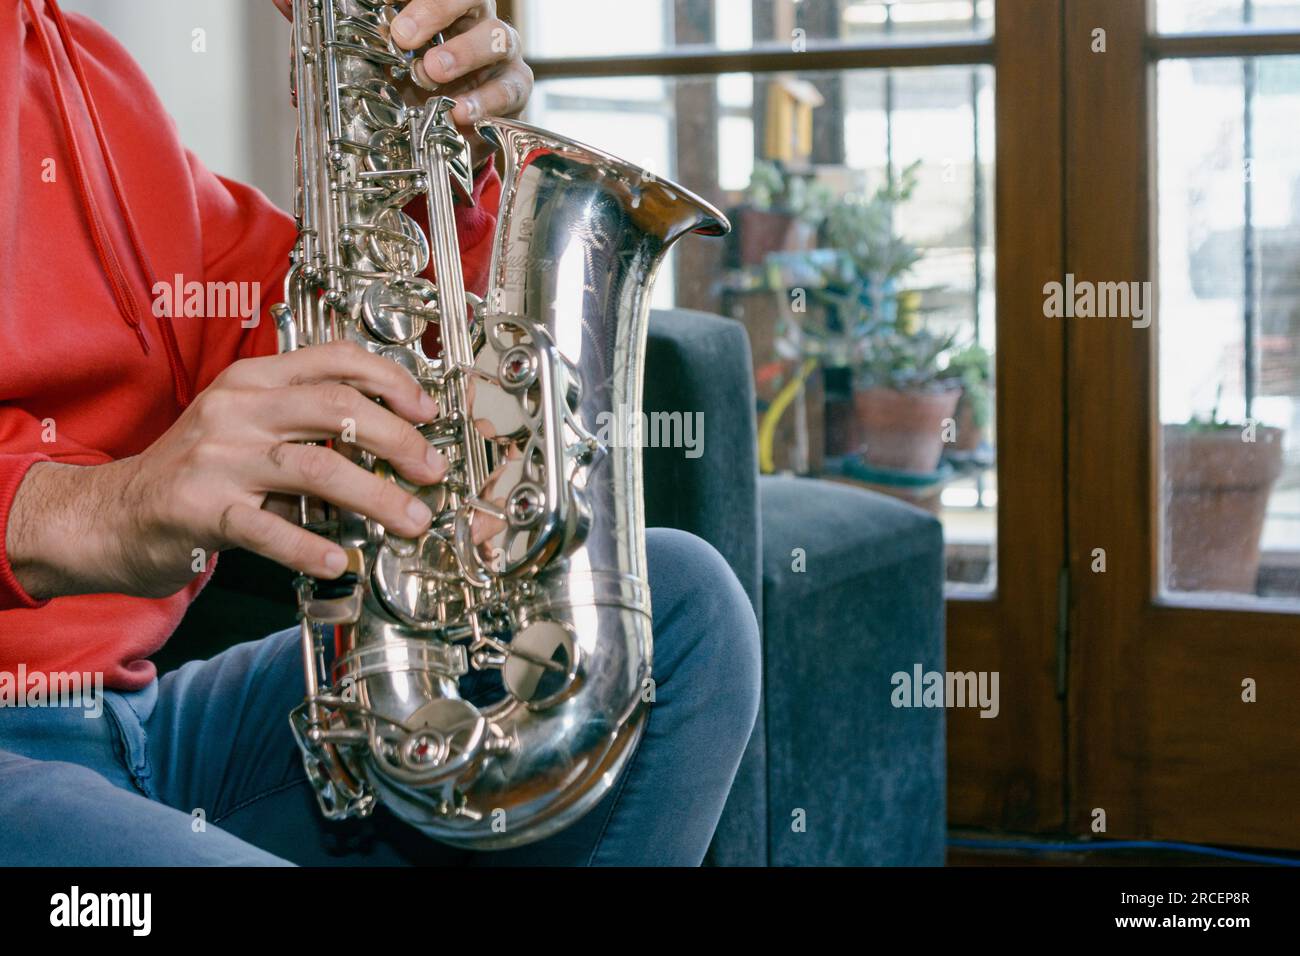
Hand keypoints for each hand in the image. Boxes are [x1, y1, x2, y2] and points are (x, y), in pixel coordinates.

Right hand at [9, 342, 447, 599]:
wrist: (109, 515)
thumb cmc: (193, 474)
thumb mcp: (247, 428)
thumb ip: (306, 426)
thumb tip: (391, 445)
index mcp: (253, 381)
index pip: (334, 360)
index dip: (390, 380)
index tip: (427, 411)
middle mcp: (237, 411)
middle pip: (336, 408)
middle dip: (397, 438)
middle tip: (432, 470)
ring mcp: (218, 459)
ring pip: (314, 467)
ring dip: (375, 495)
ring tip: (411, 520)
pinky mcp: (200, 510)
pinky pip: (266, 527)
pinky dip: (308, 546)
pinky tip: (339, 561)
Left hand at [273, 1, 532, 164]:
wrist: (436, 139)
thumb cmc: (401, 83)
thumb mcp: (358, 53)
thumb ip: (326, 22)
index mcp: (434, 2)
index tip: (385, 5)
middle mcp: (469, 18)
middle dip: (435, 10)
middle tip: (402, 36)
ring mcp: (496, 52)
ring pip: (496, 37)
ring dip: (463, 55)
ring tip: (430, 75)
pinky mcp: (512, 90)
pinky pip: (510, 88)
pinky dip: (485, 100)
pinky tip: (460, 112)